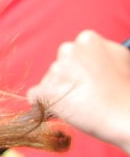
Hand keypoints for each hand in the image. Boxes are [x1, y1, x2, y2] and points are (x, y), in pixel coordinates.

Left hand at [27, 30, 129, 153]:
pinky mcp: (44, 90)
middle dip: (70, 77)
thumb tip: (92, 54)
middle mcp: (68, 50)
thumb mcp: (122, 60)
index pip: (76, 51)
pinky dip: (44, 103)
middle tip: (87, 93)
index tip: (93, 79)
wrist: (126, 117)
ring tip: (83, 104)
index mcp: (87, 39)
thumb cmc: (127, 92)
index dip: (84, 68)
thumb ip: (103, 52)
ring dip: (60, 90)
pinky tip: (61, 109)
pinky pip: (35, 95)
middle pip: (61, 63)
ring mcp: (55, 70)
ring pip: (51, 79)